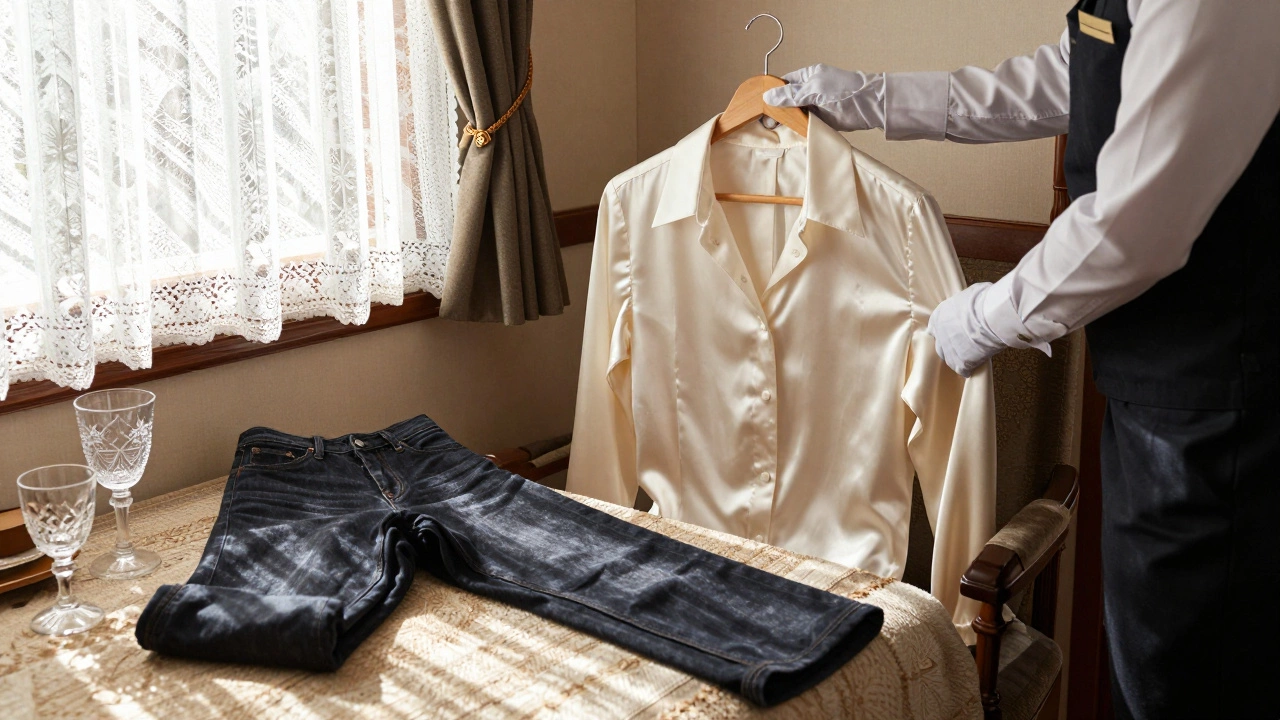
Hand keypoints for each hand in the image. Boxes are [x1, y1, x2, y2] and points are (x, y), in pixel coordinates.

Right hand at [762, 64, 885, 131]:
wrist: (867, 105)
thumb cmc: (842, 90)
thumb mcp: (813, 89)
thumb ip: (791, 95)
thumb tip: (767, 96)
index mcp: (807, 76)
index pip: (784, 84)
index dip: (772, 93)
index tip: (760, 105)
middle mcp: (809, 90)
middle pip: (787, 100)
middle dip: (776, 109)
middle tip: (766, 121)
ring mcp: (814, 105)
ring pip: (794, 113)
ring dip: (785, 120)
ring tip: (772, 129)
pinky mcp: (820, 119)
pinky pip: (804, 123)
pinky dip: (795, 128)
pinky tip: (785, 133)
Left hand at [926, 283, 1006, 377]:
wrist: (990, 315)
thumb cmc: (983, 301)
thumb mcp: (969, 295)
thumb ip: (964, 303)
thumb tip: (972, 302)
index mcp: (939, 316)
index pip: (935, 327)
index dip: (946, 330)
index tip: (954, 332)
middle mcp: (939, 333)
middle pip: (940, 344)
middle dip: (950, 345)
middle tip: (964, 345)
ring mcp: (948, 349)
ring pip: (949, 358)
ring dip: (958, 358)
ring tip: (971, 356)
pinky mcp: (960, 361)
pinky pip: (962, 369)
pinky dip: (968, 369)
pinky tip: (975, 366)